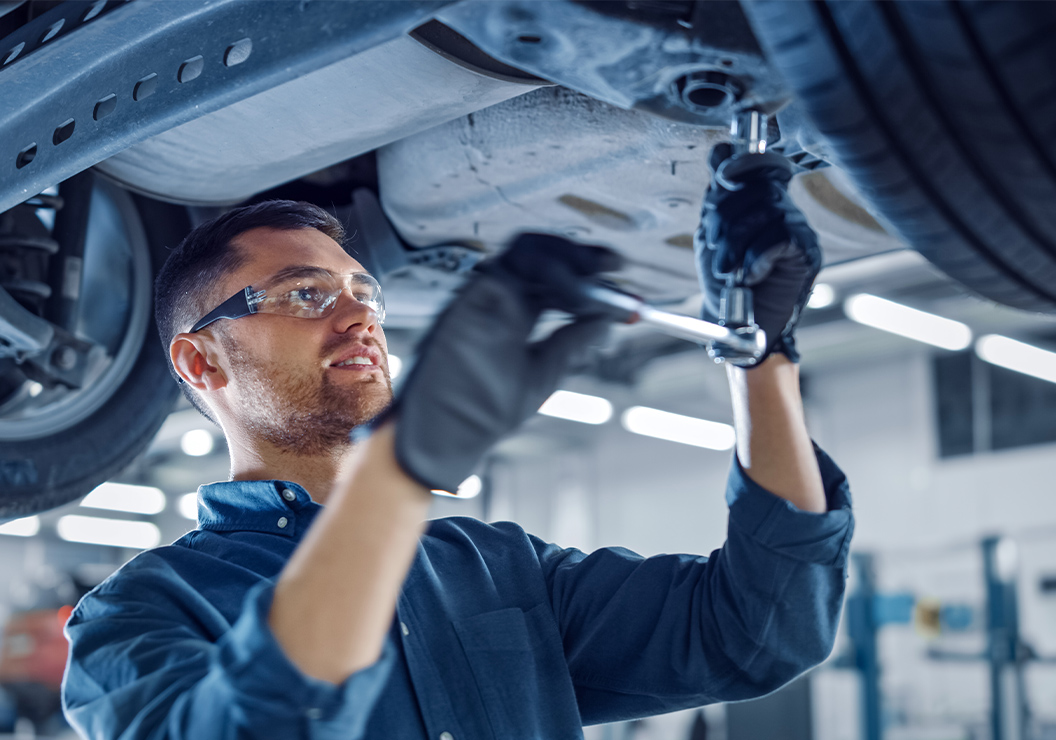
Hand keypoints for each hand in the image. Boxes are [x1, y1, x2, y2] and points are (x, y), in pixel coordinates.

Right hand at [385, 233, 620, 491]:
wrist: (448, 433)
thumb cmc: (485, 410)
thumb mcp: (544, 373)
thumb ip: (573, 342)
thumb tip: (609, 320)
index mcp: (517, 313)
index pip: (555, 277)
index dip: (588, 271)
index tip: (619, 272)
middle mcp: (500, 299)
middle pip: (544, 256)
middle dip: (582, 256)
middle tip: (614, 264)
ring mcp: (483, 297)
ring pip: (527, 252)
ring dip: (566, 260)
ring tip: (594, 281)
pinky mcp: (469, 299)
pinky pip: (508, 268)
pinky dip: (544, 272)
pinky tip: (570, 295)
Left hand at [694, 143, 821, 362]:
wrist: (739, 326)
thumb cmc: (725, 284)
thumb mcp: (712, 235)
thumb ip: (717, 198)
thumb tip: (721, 150)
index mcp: (759, 202)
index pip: (757, 163)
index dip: (740, 164)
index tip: (722, 179)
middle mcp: (782, 209)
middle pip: (755, 186)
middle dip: (724, 218)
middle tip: (715, 250)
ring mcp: (797, 228)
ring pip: (766, 210)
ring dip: (736, 244)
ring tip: (727, 270)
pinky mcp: (807, 251)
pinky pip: (779, 237)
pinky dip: (756, 258)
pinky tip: (749, 276)